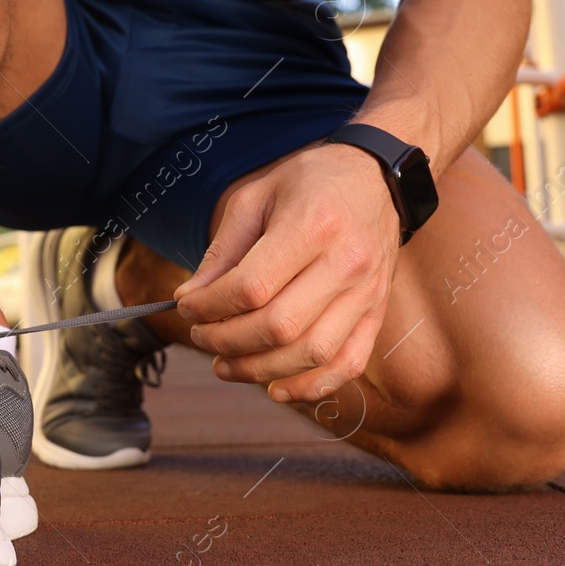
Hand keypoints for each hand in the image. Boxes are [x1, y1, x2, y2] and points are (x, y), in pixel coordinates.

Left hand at [174, 143, 400, 402]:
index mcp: (313, 225)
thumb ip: (223, 251)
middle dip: (227, 341)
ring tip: (225, 364)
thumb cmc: (310, 181)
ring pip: (311, 353)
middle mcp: (346, 263)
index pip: (252, 287)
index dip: (210, 306)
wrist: (376, 177)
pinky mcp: (377, 313)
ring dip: (260, 370)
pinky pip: (348, 365)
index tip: (187, 306)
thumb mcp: (256, 197)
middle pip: (279, 326)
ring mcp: (367, 293)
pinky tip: (275, 388)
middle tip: (201, 335)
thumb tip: (189, 299)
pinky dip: (310, 387)